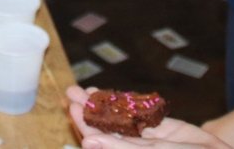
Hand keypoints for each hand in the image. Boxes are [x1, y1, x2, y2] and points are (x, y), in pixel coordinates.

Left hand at [67, 87, 232, 148]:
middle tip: (71, 91)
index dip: (84, 125)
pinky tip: (113, 94)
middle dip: (88, 111)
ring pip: (119, 120)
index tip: (72, 107)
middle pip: (104, 130)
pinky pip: (140, 115)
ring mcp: (147, 140)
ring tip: (84, 89)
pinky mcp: (162, 129)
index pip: (98, 142)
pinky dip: (126, 103)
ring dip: (103, 104)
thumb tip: (88, 142)